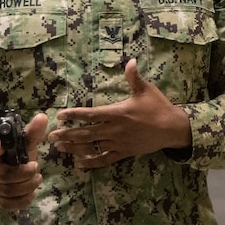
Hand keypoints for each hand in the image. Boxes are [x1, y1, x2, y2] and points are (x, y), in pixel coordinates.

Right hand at [0, 112, 47, 210]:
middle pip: (4, 176)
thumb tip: (42, 117)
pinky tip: (32, 194)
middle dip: (24, 174)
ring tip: (38, 179)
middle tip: (37, 168)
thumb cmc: (13, 155)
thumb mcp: (23, 143)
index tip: (2, 146)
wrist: (2, 171)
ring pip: (7, 191)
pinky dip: (22, 201)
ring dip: (27, 186)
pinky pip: (7, 204)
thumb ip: (32, 132)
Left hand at [48, 59, 192, 169]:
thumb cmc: (158, 107)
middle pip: (86, 133)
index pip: (91, 114)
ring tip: (60, 148)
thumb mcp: (146, 90)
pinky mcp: (124, 153)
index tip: (60, 115)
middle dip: (67, 134)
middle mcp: (115, 129)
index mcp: (118, 113)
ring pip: (92, 147)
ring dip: (75, 147)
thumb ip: (134, 77)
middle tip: (51, 136)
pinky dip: (91, 162)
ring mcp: (118, 143)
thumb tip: (130, 61)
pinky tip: (79, 164)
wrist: (172, 128)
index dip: (74, 114)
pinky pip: (104, 160)